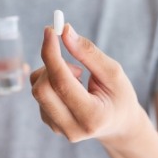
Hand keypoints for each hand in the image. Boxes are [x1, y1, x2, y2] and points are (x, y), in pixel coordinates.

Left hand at [30, 24, 144, 143]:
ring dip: (52, 72)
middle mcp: (71, 127)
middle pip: (42, 88)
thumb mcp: (113, 72)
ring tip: (78, 78)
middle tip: (74, 63)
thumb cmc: (119, 97)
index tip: (50, 30)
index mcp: (92, 116)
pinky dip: (50, 80)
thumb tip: (65, 31)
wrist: (118, 124)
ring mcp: (57, 127)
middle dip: (52, 64)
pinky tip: (69, 86)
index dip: (52, 53)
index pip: (61, 82)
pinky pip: (38, 92)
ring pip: (37, 88)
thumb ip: (88, 52)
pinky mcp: (49, 122)